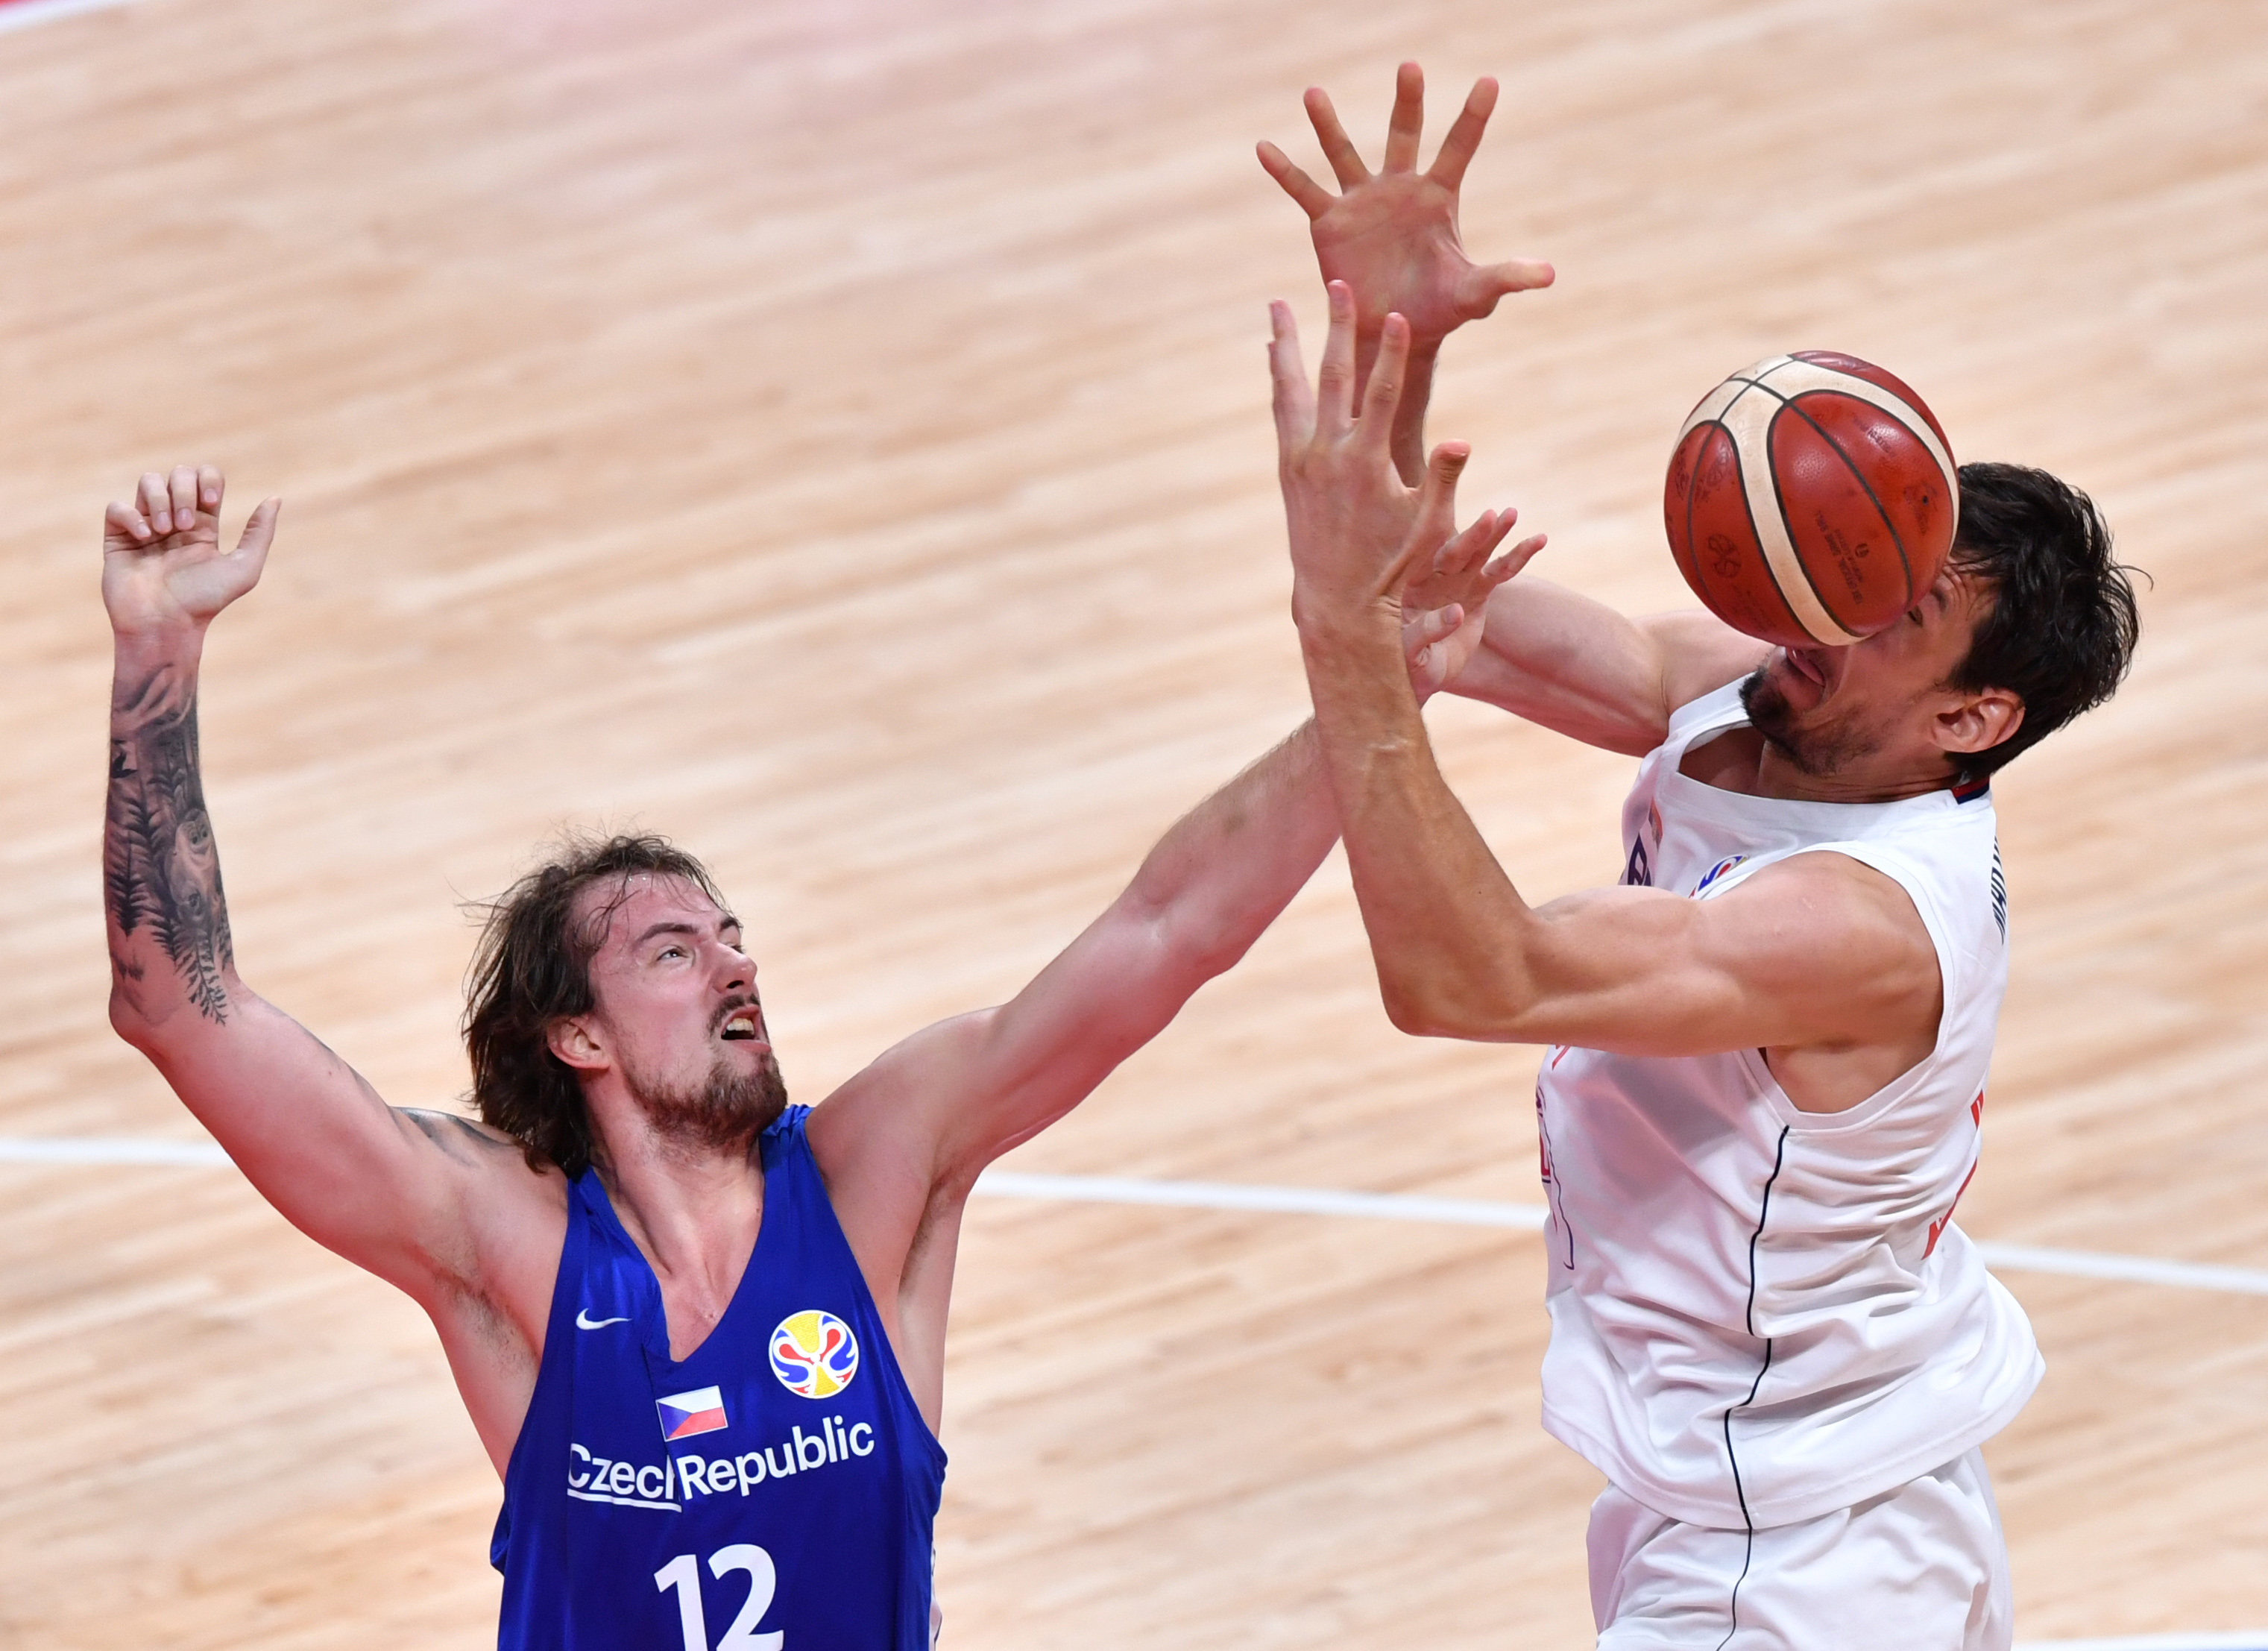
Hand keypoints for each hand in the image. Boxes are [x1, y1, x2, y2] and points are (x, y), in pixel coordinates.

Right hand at [103, 465, 279, 638]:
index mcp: (204, 525)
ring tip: (165, 531)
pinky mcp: (118, 537)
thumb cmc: (205, 602)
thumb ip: (260, 534)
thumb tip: (275, 498)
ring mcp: (145, 526)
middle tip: (186, 525)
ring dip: (160, 500)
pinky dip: (131, 516)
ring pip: (148, 482)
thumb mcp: (244, 569)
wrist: (166, 624)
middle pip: (179, 474)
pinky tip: (144, 536)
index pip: (206, 477)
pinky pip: (117, 507)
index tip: (211, 501)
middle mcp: (175, 520)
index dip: (208, 479)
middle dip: (184, 491)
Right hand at [1258, 62, 1552, 352]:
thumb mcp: (1475, 295)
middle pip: (1403, 136)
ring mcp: (1362, 202)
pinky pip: (1304, 192)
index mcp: (1438, 199)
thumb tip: (1549, 275)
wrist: (1391, 333)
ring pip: (1344, 155)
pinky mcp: (1329, 223)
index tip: (1490, 81)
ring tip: (1313, 93)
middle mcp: (1399, 189)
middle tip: (1410, 66)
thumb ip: (1505, 278)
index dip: (1473, 117)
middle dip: (1407, 103)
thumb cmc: (1439, 311)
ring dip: (1328, 125)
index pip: (1458, 150)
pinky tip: (1263, 147)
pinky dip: (1284, 171)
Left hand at [1271, 283, 1519, 645]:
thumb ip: (1440, 479)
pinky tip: (1276, 356)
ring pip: (1291, 388)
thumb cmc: (1391, 565)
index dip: (1391, 352)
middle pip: (1332, 377)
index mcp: (1365, 464)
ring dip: (1287, 344)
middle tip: (1337, 284)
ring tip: (1278, 306)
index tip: (1396, 314)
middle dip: (1336, 327)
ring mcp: (1300, 461)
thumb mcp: (1426, 526)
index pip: (1382, 394)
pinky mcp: (1287, 469)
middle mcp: (1325, 456)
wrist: (1337, 601)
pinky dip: (1279, 378)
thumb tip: (1460, 442)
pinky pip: (1281, 411)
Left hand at [1402, 507, 1547, 697]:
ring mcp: (1456, 581)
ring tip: (1511, 513)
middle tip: (1491, 516)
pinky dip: (1519, 556)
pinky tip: (1540, 539)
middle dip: (1473, 535)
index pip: (1421, 555)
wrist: (1418, 673)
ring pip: (1479, 554)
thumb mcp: (1408, 650)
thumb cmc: (1402, 662)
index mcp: (1407, 582)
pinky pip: (1500, 571)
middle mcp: (1432, 575)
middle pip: (1454, 550)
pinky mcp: (1477, 592)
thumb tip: (1457, 612)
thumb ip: (1426, 631)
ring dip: (1495, 534)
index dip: (1437, 538)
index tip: (1449, 525)